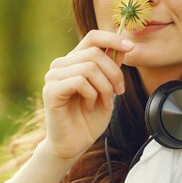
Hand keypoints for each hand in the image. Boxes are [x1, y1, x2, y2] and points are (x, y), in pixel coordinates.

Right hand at [41, 30, 132, 159]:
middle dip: (114, 73)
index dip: (113, 38)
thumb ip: (112, 68)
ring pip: (89, 67)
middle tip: (119, 92)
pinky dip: (91, 94)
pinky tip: (89, 106)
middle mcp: (61, 65)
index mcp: (74, 61)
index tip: (131, 47)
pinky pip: (79, 81)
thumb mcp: (107, 89)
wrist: (74, 144)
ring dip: (104, 88)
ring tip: (104, 102)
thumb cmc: (89, 119)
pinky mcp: (51, 90)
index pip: (93, 37)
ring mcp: (53, 76)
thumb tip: (124, 47)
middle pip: (95, 53)